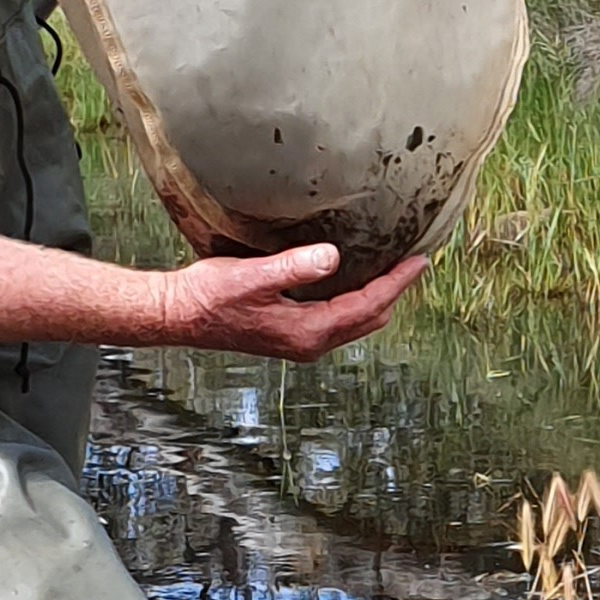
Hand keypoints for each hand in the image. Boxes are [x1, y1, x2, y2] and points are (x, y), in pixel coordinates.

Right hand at [157, 241, 424, 361]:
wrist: (178, 316)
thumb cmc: (209, 296)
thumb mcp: (252, 276)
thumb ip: (294, 267)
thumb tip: (333, 257)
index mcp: (308, 331)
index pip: (368, 306)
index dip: (397, 283)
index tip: (420, 261)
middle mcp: (310, 342)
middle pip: (370, 318)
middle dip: (395, 291)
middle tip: (416, 262)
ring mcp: (300, 341)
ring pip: (355, 321)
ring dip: (377, 297)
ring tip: (394, 269)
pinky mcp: (290, 334)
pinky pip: (338, 318)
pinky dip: (355, 300)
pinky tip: (354, 278)